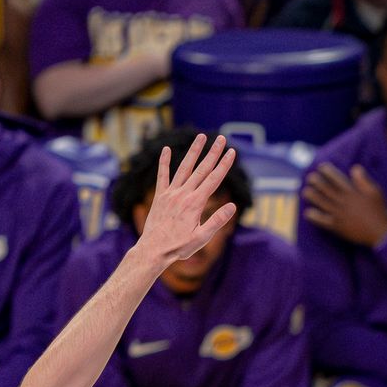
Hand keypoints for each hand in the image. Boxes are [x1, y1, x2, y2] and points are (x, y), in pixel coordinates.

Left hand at [135, 134, 237, 271]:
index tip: (232, 152)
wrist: (154, 249)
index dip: (224, 165)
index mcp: (196, 203)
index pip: (213, 179)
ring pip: (184, 167)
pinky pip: (163, 175)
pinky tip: (166, 149)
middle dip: (213, 153)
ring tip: (201, 137)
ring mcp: (171, 193)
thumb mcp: (202, 238)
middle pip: (202, 169)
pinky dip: (164, 162)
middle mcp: (183, 194)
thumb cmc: (179, 247)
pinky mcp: (160, 196)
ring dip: (193, 151)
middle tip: (221, 138)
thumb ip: (217, 221)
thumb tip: (232, 207)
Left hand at [304, 163, 386, 246]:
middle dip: (316, 182)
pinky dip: (315, 217)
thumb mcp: (375, 192)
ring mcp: (339, 215)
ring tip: (305, 192)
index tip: (321, 167)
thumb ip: (364, 180)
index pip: (336, 178)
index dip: (327, 171)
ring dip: (313, 197)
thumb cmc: (379, 211)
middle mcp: (343, 202)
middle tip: (310, 178)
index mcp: (352, 192)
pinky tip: (308, 213)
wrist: (380, 233)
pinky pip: (323, 221)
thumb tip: (354, 168)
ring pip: (322, 203)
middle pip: (326, 189)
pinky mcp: (338, 227)